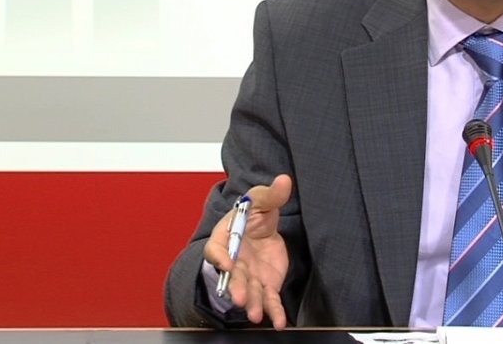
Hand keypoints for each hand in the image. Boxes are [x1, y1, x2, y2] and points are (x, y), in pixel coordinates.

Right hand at [204, 174, 292, 327]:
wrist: (261, 229)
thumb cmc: (253, 215)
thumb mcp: (262, 200)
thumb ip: (272, 193)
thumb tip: (285, 180)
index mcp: (227, 238)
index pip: (217, 248)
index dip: (220, 256)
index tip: (227, 263)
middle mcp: (235, 261)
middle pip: (233, 277)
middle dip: (236, 288)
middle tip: (241, 298)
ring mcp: (249, 276)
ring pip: (249, 292)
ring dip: (252, 304)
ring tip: (255, 315)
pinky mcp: (265, 285)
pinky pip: (268, 300)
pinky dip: (274, 311)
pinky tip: (280, 322)